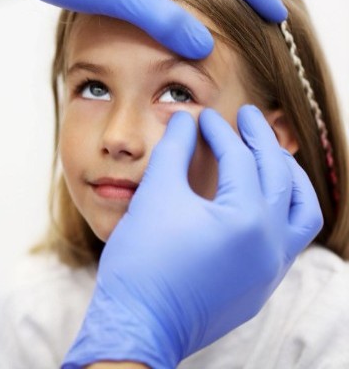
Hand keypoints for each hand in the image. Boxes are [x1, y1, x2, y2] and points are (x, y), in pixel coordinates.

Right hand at [61, 106, 322, 368]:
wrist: (138, 324)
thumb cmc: (142, 261)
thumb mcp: (155, 196)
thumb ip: (174, 151)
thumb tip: (184, 120)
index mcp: (248, 219)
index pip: (240, 160)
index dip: (220, 132)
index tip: (203, 116)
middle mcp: (271, 245)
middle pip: (280, 178)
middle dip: (263, 141)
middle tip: (248, 116)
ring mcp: (270, 271)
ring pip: (301, 214)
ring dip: (289, 179)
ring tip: (272, 156)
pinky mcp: (260, 289)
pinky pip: (287, 242)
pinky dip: (280, 212)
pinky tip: (259, 202)